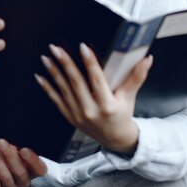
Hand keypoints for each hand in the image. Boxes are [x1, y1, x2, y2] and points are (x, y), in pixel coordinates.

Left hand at [0, 140, 46, 186]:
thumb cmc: (8, 155)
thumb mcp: (16, 148)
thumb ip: (19, 146)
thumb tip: (16, 139)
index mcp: (33, 170)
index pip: (40, 169)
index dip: (33, 161)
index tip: (24, 150)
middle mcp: (24, 181)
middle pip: (21, 173)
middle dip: (10, 156)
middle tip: (1, 143)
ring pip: (6, 177)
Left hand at [35, 43, 152, 154]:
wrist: (115, 139)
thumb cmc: (122, 115)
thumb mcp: (130, 97)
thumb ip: (137, 77)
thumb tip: (147, 59)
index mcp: (107, 104)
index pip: (97, 79)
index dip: (90, 63)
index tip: (82, 47)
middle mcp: (91, 110)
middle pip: (76, 82)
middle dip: (65, 63)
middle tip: (55, 48)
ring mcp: (78, 114)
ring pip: (63, 89)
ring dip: (53, 72)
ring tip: (47, 57)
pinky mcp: (69, 116)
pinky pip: (56, 100)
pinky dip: (47, 88)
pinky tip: (39, 76)